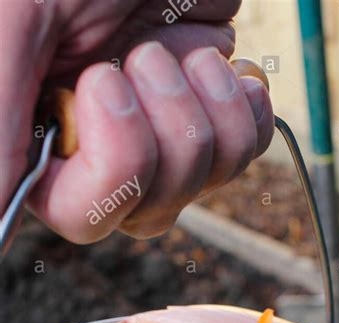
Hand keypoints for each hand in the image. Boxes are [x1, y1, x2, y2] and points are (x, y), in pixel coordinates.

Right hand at [0, 0, 273, 241]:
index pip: (83, 215)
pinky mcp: (208, 117)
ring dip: (202, 110)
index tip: (105, 82)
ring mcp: (159, 137)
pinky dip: (240, 109)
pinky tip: (218, 69)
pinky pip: (243, 154)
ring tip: (172, 51)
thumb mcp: (17, 17)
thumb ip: (1, 120)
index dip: (114, 170)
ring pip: (203, 182)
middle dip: (166, 133)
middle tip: (145, 58)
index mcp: (46, 137)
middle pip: (150, 211)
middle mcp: (100, 150)